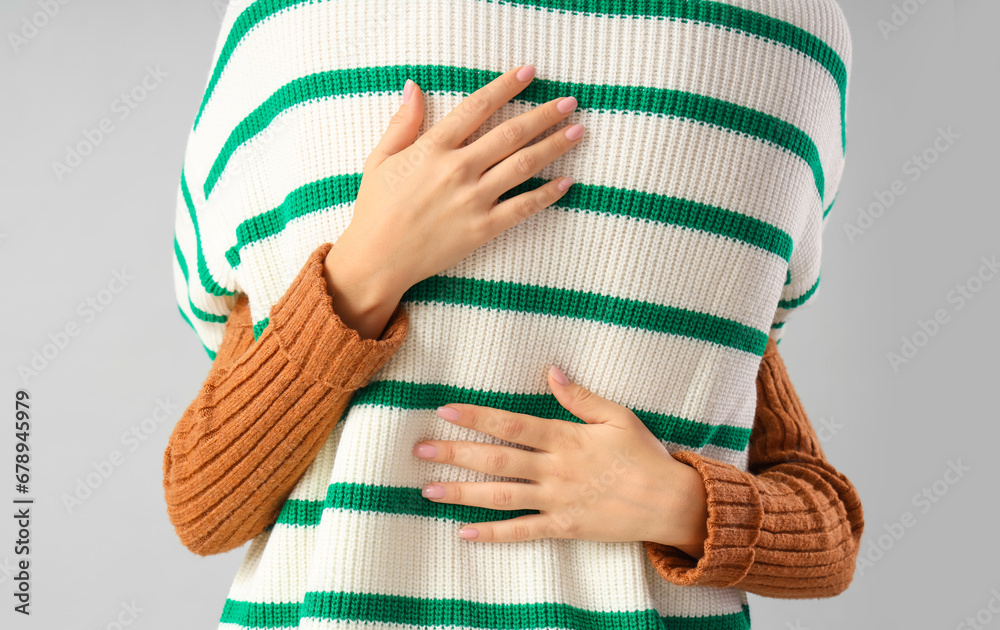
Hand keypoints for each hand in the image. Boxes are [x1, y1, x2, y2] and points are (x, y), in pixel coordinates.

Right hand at [329, 64, 584, 300]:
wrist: (378, 259)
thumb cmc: (376, 208)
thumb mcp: (380, 159)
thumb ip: (402, 123)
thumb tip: (414, 86)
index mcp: (432, 148)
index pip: (477, 107)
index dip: (506, 86)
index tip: (529, 72)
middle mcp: (457, 169)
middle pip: (510, 133)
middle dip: (544, 114)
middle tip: (569, 101)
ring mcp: (473, 200)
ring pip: (523, 165)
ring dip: (554, 146)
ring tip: (578, 131)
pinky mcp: (482, 228)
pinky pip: (523, 208)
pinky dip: (547, 194)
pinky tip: (567, 181)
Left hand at [411, 365, 709, 553]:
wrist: (670, 502)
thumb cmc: (644, 455)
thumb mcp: (617, 416)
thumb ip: (580, 396)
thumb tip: (551, 370)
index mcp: (566, 438)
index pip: (512, 424)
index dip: (477, 417)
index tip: (445, 411)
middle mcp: (556, 470)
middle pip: (497, 460)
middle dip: (456, 454)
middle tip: (419, 450)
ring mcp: (558, 500)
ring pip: (502, 497)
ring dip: (463, 493)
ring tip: (428, 489)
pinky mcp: (565, 527)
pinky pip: (523, 532)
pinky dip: (493, 534)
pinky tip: (464, 532)